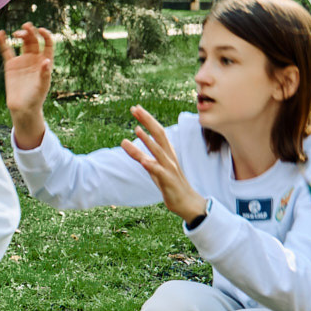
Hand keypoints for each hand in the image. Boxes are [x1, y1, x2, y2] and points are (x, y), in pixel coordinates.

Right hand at [0, 23, 53, 149]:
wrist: (22, 108)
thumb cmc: (35, 98)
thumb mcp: (42, 86)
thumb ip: (44, 73)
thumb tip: (46, 60)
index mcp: (45, 61)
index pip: (47, 43)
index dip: (45, 35)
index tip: (40, 30)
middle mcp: (34, 58)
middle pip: (33, 40)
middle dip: (30, 33)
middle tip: (25, 29)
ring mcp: (22, 60)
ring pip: (22, 42)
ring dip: (21, 34)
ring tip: (17, 34)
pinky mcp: (10, 65)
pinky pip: (7, 51)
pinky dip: (3, 42)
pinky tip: (0, 34)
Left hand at [119, 106, 208, 222]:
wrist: (187, 202)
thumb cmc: (168, 182)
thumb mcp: (150, 166)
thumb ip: (138, 154)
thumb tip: (123, 141)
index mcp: (166, 151)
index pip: (157, 131)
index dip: (146, 119)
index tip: (135, 107)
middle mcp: (169, 156)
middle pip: (159, 135)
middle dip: (147, 121)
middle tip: (135, 108)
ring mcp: (169, 168)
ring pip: (158, 151)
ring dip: (148, 141)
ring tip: (136, 130)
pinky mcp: (168, 181)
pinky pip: (160, 172)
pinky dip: (152, 166)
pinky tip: (144, 161)